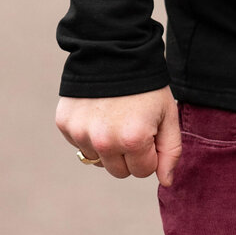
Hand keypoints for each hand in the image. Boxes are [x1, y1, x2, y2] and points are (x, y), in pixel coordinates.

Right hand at [56, 87, 181, 184]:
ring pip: (98, 160)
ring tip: (114, 118)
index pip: (143, 171)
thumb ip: (170, 152)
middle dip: (130, 155)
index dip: (150, 153)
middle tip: (132, 126)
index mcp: (132, 140)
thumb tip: (166, 182)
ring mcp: (81, 133)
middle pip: (119, 172)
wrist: (113, 52)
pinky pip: (80, 145)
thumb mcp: (168, 116)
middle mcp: (103, 141)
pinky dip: (90, 135)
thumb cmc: (146, 87)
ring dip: (108, 147)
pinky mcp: (65, 125)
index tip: (149, 131)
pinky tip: (98, 113)